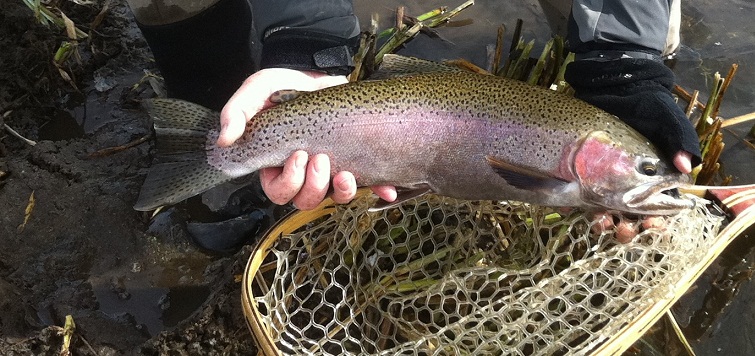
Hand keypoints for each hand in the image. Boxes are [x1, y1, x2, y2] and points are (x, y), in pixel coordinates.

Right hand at [218, 68, 396, 209]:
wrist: (318, 71)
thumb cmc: (284, 85)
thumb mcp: (256, 91)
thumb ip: (237, 112)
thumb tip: (224, 140)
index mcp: (275, 163)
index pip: (277, 191)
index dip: (288, 182)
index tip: (298, 155)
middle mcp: (302, 174)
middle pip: (304, 201)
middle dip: (313, 186)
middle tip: (321, 158)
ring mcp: (329, 171)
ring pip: (332, 198)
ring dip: (341, 192)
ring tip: (346, 173)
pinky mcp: (353, 163)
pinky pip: (367, 186)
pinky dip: (378, 190)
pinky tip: (387, 189)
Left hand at [566, 58, 698, 240]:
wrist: (610, 81)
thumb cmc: (645, 102)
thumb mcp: (666, 118)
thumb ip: (679, 140)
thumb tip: (686, 169)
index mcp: (651, 173)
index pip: (655, 206)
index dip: (655, 220)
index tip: (652, 226)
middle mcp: (625, 179)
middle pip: (626, 214)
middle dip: (626, 228)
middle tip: (623, 231)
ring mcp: (599, 176)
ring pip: (598, 208)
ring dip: (599, 220)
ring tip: (598, 222)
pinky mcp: (575, 169)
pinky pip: (570, 192)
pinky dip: (568, 202)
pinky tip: (567, 205)